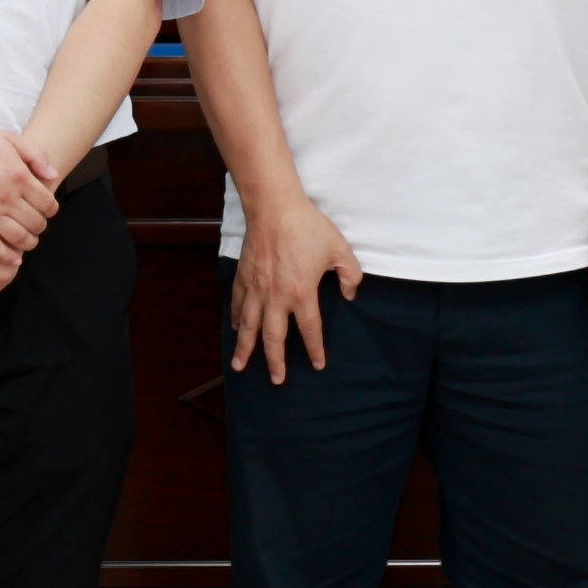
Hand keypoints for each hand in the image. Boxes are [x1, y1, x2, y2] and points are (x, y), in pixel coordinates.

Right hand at [0, 117, 61, 252]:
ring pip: (19, 238)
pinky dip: (7, 256)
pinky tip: (13, 257)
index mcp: (19, 175)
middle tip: (36, 226)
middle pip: (36, 223)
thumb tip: (53, 175)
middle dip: (40, 226)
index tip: (46, 211)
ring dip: (28, 242)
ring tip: (27, 240)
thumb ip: (36, 154)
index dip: (51, 210)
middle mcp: (6, 196)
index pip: (48, 203)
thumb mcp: (9, 138)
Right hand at [231, 194, 361, 381]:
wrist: (274, 207)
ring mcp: (257, 288)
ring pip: (250, 326)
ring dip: (245, 348)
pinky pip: (239, 303)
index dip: (315, 349)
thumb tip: (351, 294)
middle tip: (277, 379)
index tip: (318, 364)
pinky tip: (236, 329)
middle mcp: (277, 297)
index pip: (310, 329)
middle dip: (275, 361)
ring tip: (240, 367)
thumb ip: (351, 275)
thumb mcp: (340, 250)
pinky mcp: (244, 276)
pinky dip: (237, 318)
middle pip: (274, 337)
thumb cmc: (308, 228)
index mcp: (302, 293)